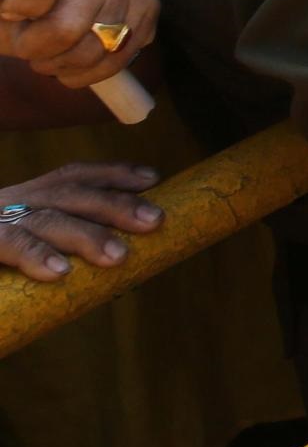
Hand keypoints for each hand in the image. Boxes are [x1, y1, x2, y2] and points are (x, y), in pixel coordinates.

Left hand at [0, 0, 155, 88]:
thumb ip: (1, 3)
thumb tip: (10, 17)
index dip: (27, 1)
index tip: (9, 13)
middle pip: (68, 25)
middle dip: (37, 50)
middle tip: (26, 49)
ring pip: (95, 49)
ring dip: (62, 65)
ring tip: (48, 59)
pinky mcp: (148, 7)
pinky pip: (119, 57)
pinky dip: (90, 72)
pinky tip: (72, 66)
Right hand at [0, 162, 160, 280]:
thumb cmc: (0, 264)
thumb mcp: (20, 240)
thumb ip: (61, 238)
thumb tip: (117, 255)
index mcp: (24, 198)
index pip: (72, 177)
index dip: (112, 174)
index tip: (151, 178)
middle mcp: (10, 203)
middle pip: (68, 194)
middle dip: (115, 205)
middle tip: (154, 220)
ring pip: (46, 221)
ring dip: (86, 236)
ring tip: (119, 256)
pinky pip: (9, 244)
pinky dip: (35, 255)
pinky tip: (61, 271)